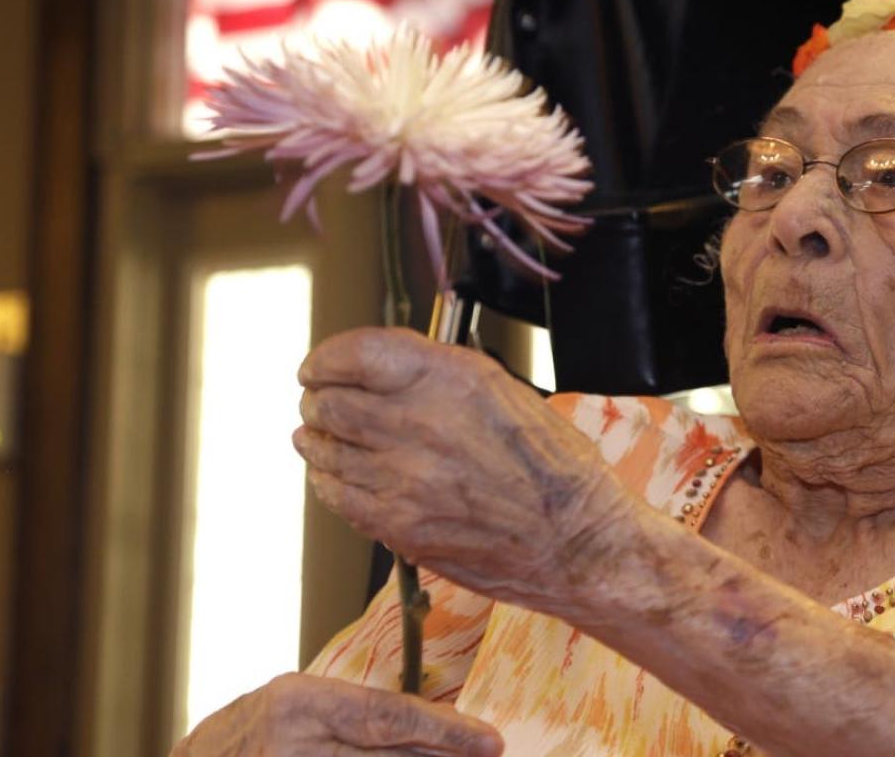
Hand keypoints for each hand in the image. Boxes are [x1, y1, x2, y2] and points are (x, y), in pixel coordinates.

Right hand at [171, 673, 502, 755]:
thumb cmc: (252, 735)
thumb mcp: (300, 707)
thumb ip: (356, 716)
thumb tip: (433, 725)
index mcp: (299, 701)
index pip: (387, 715)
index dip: (444, 730)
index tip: (489, 740)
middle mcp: (292, 744)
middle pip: (386, 755)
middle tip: (487, 754)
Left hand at [293, 327, 635, 613]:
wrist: (576, 540)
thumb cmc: (554, 469)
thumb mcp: (505, 392)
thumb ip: (439, 374)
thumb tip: (383, 367)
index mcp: (453, 380)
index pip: (356, 354)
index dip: (327, 358)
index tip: (320, 366)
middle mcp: (422, 423)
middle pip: (329, 402)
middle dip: (318, 400)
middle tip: (320, 403)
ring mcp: (404, 478)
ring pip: (324, 449)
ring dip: (318, 440)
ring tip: (323, 439)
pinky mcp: (397, 524)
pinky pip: (336, 495)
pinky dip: (328, 481)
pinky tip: (339, 477)